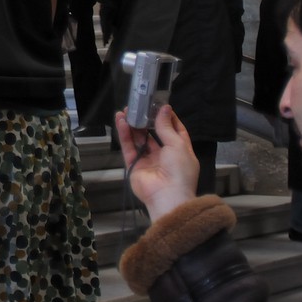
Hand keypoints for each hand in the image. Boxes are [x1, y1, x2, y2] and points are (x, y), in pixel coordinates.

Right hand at [114, 105, 199, 222]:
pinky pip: (129, 147)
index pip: (175, 131)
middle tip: (138, 107)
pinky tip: (121, 121)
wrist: (167, 196)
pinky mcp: (134, 166)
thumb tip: (164, 108)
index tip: (160, 105)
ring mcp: (148, 161)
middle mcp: (164, 156)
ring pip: (139, 139)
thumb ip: (166, 127)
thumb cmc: (179, 170)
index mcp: (180, 151)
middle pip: (154, 134)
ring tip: (125, 110)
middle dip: (146, 120)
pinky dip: (124, 134)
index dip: (168, 118)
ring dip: (132, 125)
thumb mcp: (177, 145)